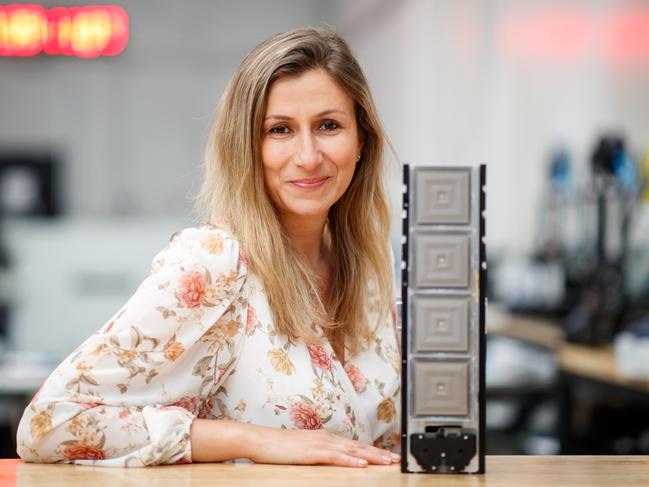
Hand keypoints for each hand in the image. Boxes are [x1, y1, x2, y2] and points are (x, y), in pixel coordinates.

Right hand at [247, 426, 400, 467]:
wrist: (260, 439)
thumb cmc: (278, 447)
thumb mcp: (302, 449)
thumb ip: (317, 452)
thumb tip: (329, 458)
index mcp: (324, 437)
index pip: (353, 444)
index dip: (371, 450)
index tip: (386, 455)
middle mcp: (326, 438)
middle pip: (358, 446)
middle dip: (378, 453)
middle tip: (395, 459)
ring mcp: (320, 444)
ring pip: (352, 450)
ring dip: (371, 456)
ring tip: (387, 462)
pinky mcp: (313, 452)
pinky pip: (336, 457)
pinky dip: (351, 460)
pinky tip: (362, 464)